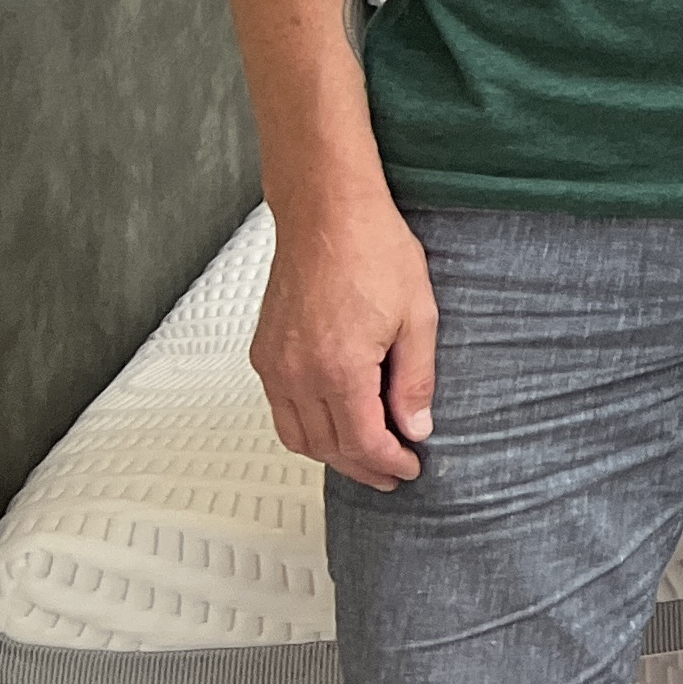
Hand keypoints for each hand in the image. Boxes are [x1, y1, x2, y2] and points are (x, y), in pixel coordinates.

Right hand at [251, 191, 438, 488]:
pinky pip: (280, 409)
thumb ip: (415, 379)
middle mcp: (298, 374)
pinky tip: (332, 421)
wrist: (327, 211)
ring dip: (331, 453)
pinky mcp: (264, 352)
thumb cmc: (374, 249)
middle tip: (392, 472)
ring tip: (365, 455)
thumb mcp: (418, 314)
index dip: (388, 463)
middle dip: (363, 466)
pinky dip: (306, 428)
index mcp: (339, 368)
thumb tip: (415, 428)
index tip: (410, 468)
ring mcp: (275, 364)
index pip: (362, 442)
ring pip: (298, 436)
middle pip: (328, 447)